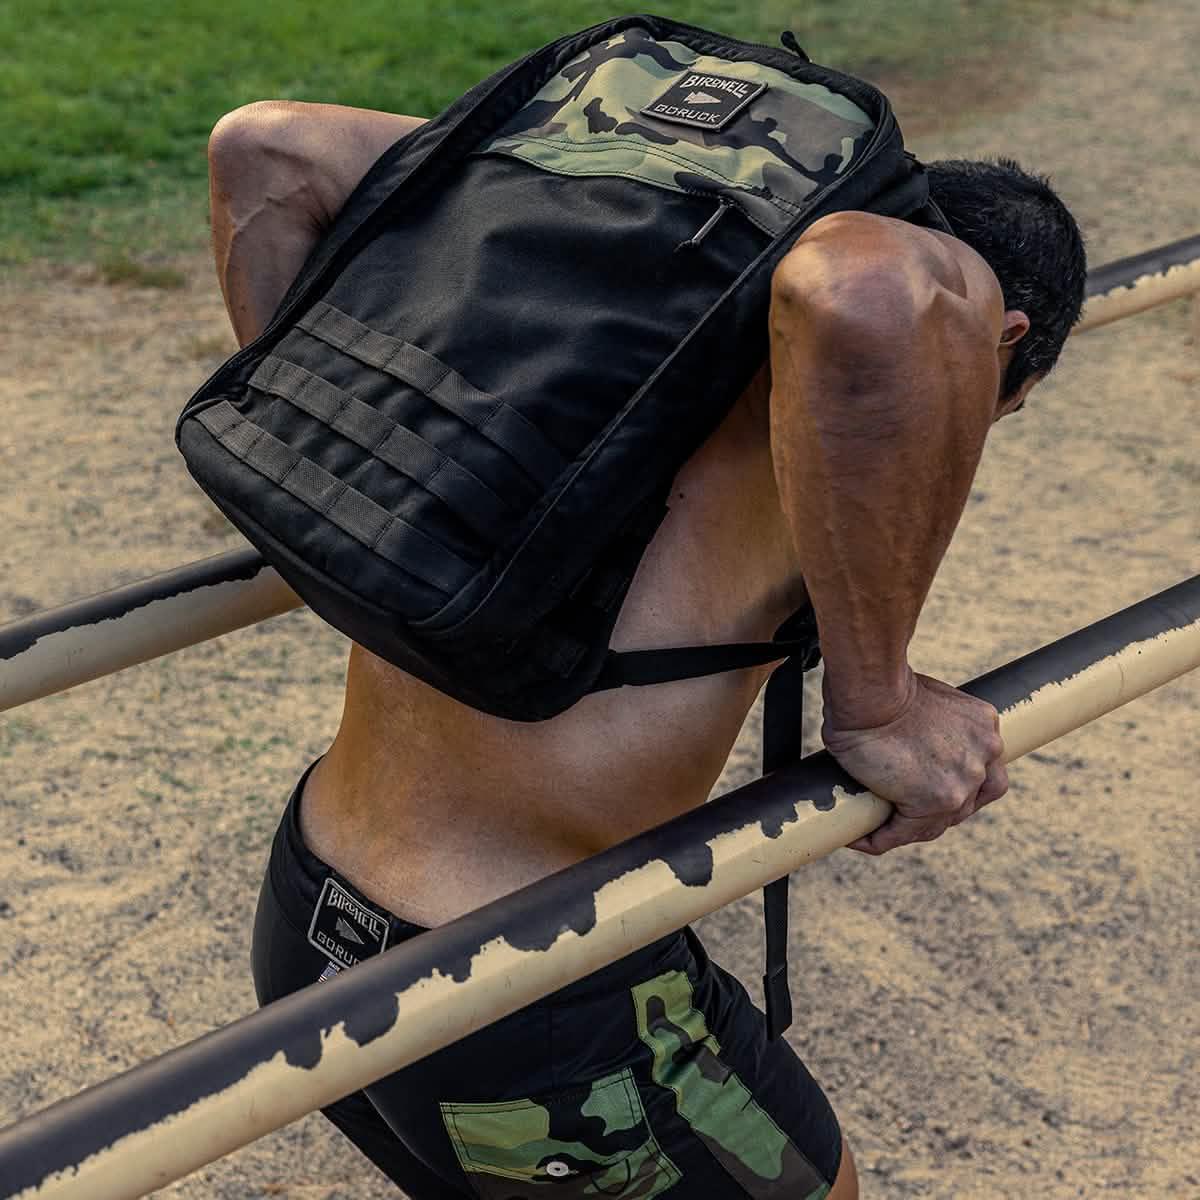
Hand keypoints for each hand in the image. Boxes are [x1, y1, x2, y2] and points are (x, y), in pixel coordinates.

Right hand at [822, 671, 1007, 853]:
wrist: (872, 692)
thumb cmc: (884, 688)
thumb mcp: (929, 702)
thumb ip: (935, 727)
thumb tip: (911, 741)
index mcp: (985, 729)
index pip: (980, 773)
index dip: (954, 784)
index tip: (925, 787)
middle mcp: (985, 757)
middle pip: (964, 802)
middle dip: (933, 811)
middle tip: (898, 811)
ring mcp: (963, 782)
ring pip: (936, 822)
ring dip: (906, 828)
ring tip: (877, 828)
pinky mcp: (934, 801)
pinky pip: (903, 831)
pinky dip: (881, 837)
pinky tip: (862, 837)